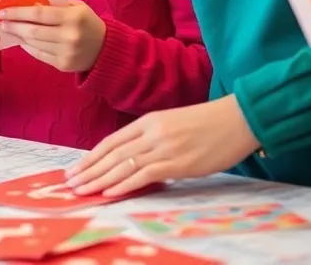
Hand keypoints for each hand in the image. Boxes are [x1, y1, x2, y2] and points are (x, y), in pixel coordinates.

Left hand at [0, 1, 106, 72]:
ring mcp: (65, 52)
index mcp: (73, 17)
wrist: (106, 49)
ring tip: (9, 29)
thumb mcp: (77, 7)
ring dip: (18, 36)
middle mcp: (69, 35)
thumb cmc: (87, 22)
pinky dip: (28, 47)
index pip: (39, 14)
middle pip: (33, 31)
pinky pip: (39, 55)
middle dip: (14, 26)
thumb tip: (29, 3)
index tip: (3, 11)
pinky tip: (22, 41)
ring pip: (34, 44)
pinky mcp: (62, 64)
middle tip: (1, 22)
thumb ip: (55, 4)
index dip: (18, 13)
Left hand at [66, 96, 259, 196]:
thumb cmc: (210, 124)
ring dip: (100, 180)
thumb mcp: (174, 124)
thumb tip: (135, 159)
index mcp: (149, 121)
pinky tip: (110, 192)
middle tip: (70, 182)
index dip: (91, 156)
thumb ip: (153, 138)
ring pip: (123, 165)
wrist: (240, 118)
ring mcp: (164, 147)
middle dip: (89, 170)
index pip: (112, 141)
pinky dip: (124, 184)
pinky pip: (144, 174)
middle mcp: (152, 132)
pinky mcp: (179, 162)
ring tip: (82, 190)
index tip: (76, 168)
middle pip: (112, 153)